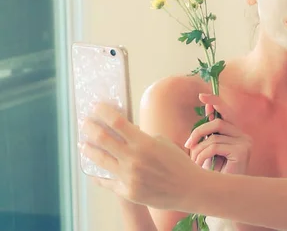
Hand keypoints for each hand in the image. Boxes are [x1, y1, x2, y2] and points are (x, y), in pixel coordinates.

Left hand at [80, 103, 203, 211]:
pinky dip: (99, 174)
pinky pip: (107, 181)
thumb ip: (141, 138)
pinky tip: (93, 170)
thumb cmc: (178, 163)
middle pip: (103, 139)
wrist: (188, 189)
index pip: (117, 122)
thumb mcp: (162, 143)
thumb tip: (122, 133)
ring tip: (83, 145)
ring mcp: (129, 177)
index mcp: (144, 143)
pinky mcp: (128, 192)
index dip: (103, 112)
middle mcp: (134, 159)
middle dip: (90, 128)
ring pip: (100, 160)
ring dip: (89, 150)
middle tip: (84, 123)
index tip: (95, 107)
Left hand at [185, 93, 251, 174]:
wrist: (223, 195)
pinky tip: (201, 165)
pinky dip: (203, 155)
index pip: (227, 112)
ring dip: (199, 148)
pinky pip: (215, 145)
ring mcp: (245, 143)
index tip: (201, 96)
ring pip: (214, 135)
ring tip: (195, 161)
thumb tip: (207, 107)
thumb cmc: (215, 173)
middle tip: (188, 144)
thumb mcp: (209, 148)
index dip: (215, 101)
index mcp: (237, 133)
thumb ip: (209, 131)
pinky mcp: (242, 151)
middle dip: (199, 131)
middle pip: (218, 121)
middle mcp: (244, 135)